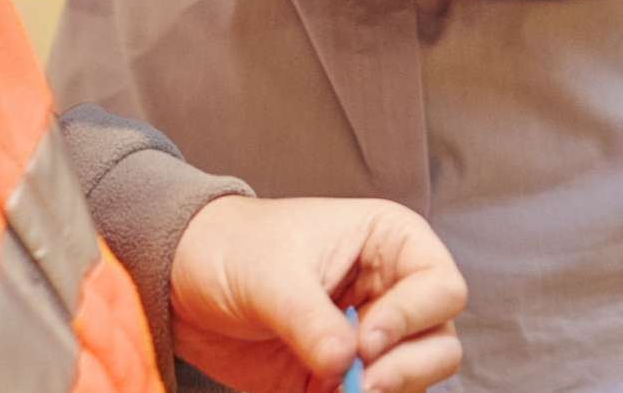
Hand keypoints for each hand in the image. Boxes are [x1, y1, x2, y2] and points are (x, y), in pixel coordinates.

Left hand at [169, 193, 464, 392]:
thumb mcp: (270, 276)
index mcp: (390, 244)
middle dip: (406, 369)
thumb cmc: (233, 249)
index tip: (365, 342)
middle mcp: (392, 293)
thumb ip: (310, 320)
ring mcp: (370, 341)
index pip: (441, 287)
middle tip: (362, 384)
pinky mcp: (343, 379)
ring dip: (385, 392)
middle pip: (440, 343)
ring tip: (331, 390)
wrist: (182, 281)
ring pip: (414, 381)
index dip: (413, 318)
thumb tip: (346, 365)